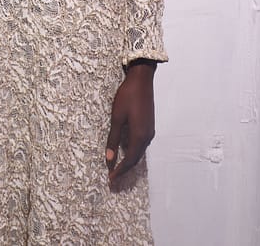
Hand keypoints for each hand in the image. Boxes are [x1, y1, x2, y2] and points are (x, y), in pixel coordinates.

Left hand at [106, 61, 155, 188]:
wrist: (141, 79)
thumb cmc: (127, 96)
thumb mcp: (117, 117)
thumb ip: (113, 139)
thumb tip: (109, 158)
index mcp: (140, 136)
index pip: (130, 160)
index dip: (120, 171)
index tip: (111, 179)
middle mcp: (147, 136)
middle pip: (136, 158)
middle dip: (124, 169)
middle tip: (113, 178)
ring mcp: (150, 130)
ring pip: (139, 152)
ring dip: (129, 161)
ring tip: (117, 167)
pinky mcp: (149, 125)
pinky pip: (141, 144)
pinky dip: (133, 152)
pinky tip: (126, 152)